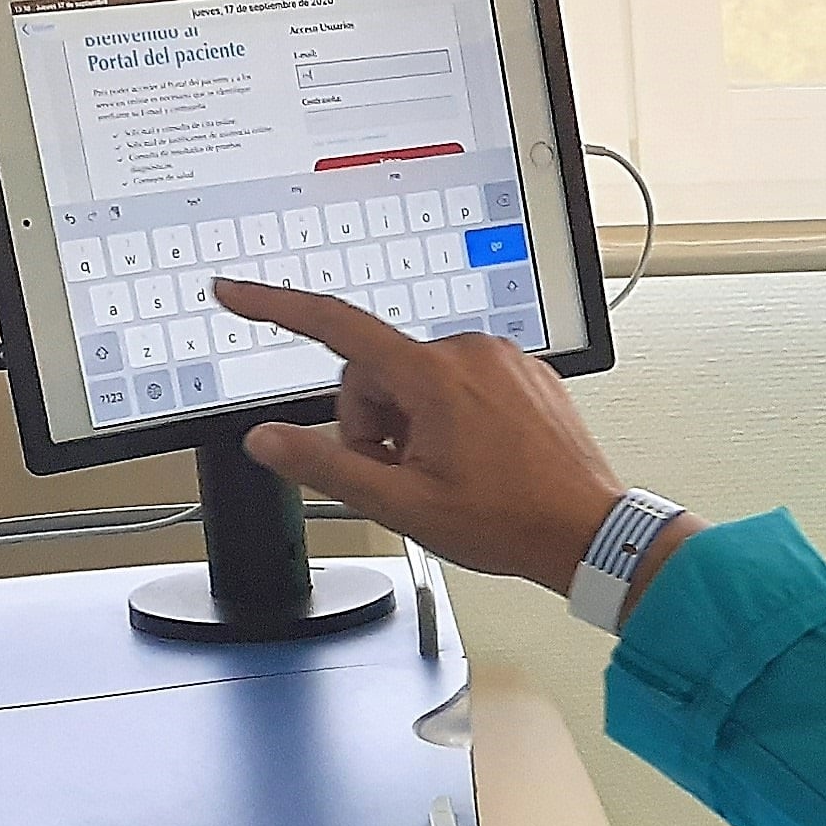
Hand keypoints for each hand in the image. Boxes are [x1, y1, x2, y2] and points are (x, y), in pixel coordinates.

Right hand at [221, 277, 649, 594]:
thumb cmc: (509, 520)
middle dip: (372, 422)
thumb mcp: (401, 503)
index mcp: (432, 375)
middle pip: (376, 370)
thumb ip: (325, 466)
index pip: (334, 326)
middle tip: (401, 474)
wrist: (587, 531)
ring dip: (413, 423)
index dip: (275, 308)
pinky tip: (475, 459)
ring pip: (418, 379)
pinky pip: (461, 382)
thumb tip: (268, 440)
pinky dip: (451, 417)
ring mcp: (500, 359)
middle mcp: (468, 351)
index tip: (237, 294)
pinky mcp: (523, 372)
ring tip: (445, 472)